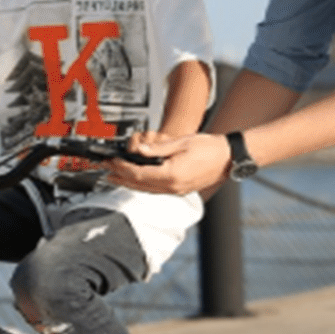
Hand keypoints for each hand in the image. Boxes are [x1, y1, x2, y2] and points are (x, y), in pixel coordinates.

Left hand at [108, 132, 230, 194]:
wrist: (229, 158)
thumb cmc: (210, 149)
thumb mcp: (181, 142)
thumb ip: (158, 148)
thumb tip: (138, 150)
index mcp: (172, 175)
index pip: (139, 174)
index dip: (122, 169)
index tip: (111, 162)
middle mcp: (173, 187)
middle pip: (139, 185)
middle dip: (120, 178)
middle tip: (106, 172)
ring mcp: (177, 191)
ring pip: (146, 190)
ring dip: (129, 184)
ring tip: (115, 178)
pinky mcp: (180, 190)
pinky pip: (156, 190)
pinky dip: (142, 185)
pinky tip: (136, 181)